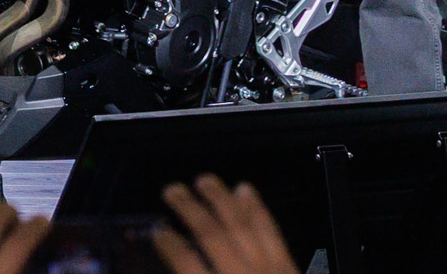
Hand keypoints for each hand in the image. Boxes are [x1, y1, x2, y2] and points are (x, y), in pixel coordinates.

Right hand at [152, 176, 295, 273]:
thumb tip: (180, 270)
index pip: (186, 264)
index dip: (169, 244)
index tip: (157, 230)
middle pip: (211, 235)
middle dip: (188, 209)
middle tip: (172, 190)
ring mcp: (269, 269)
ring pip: (240, 224)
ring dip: (219, 199)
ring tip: (204, 180)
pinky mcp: (289, 267)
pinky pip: (270, 229)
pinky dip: (256, 208)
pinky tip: (245, 191)